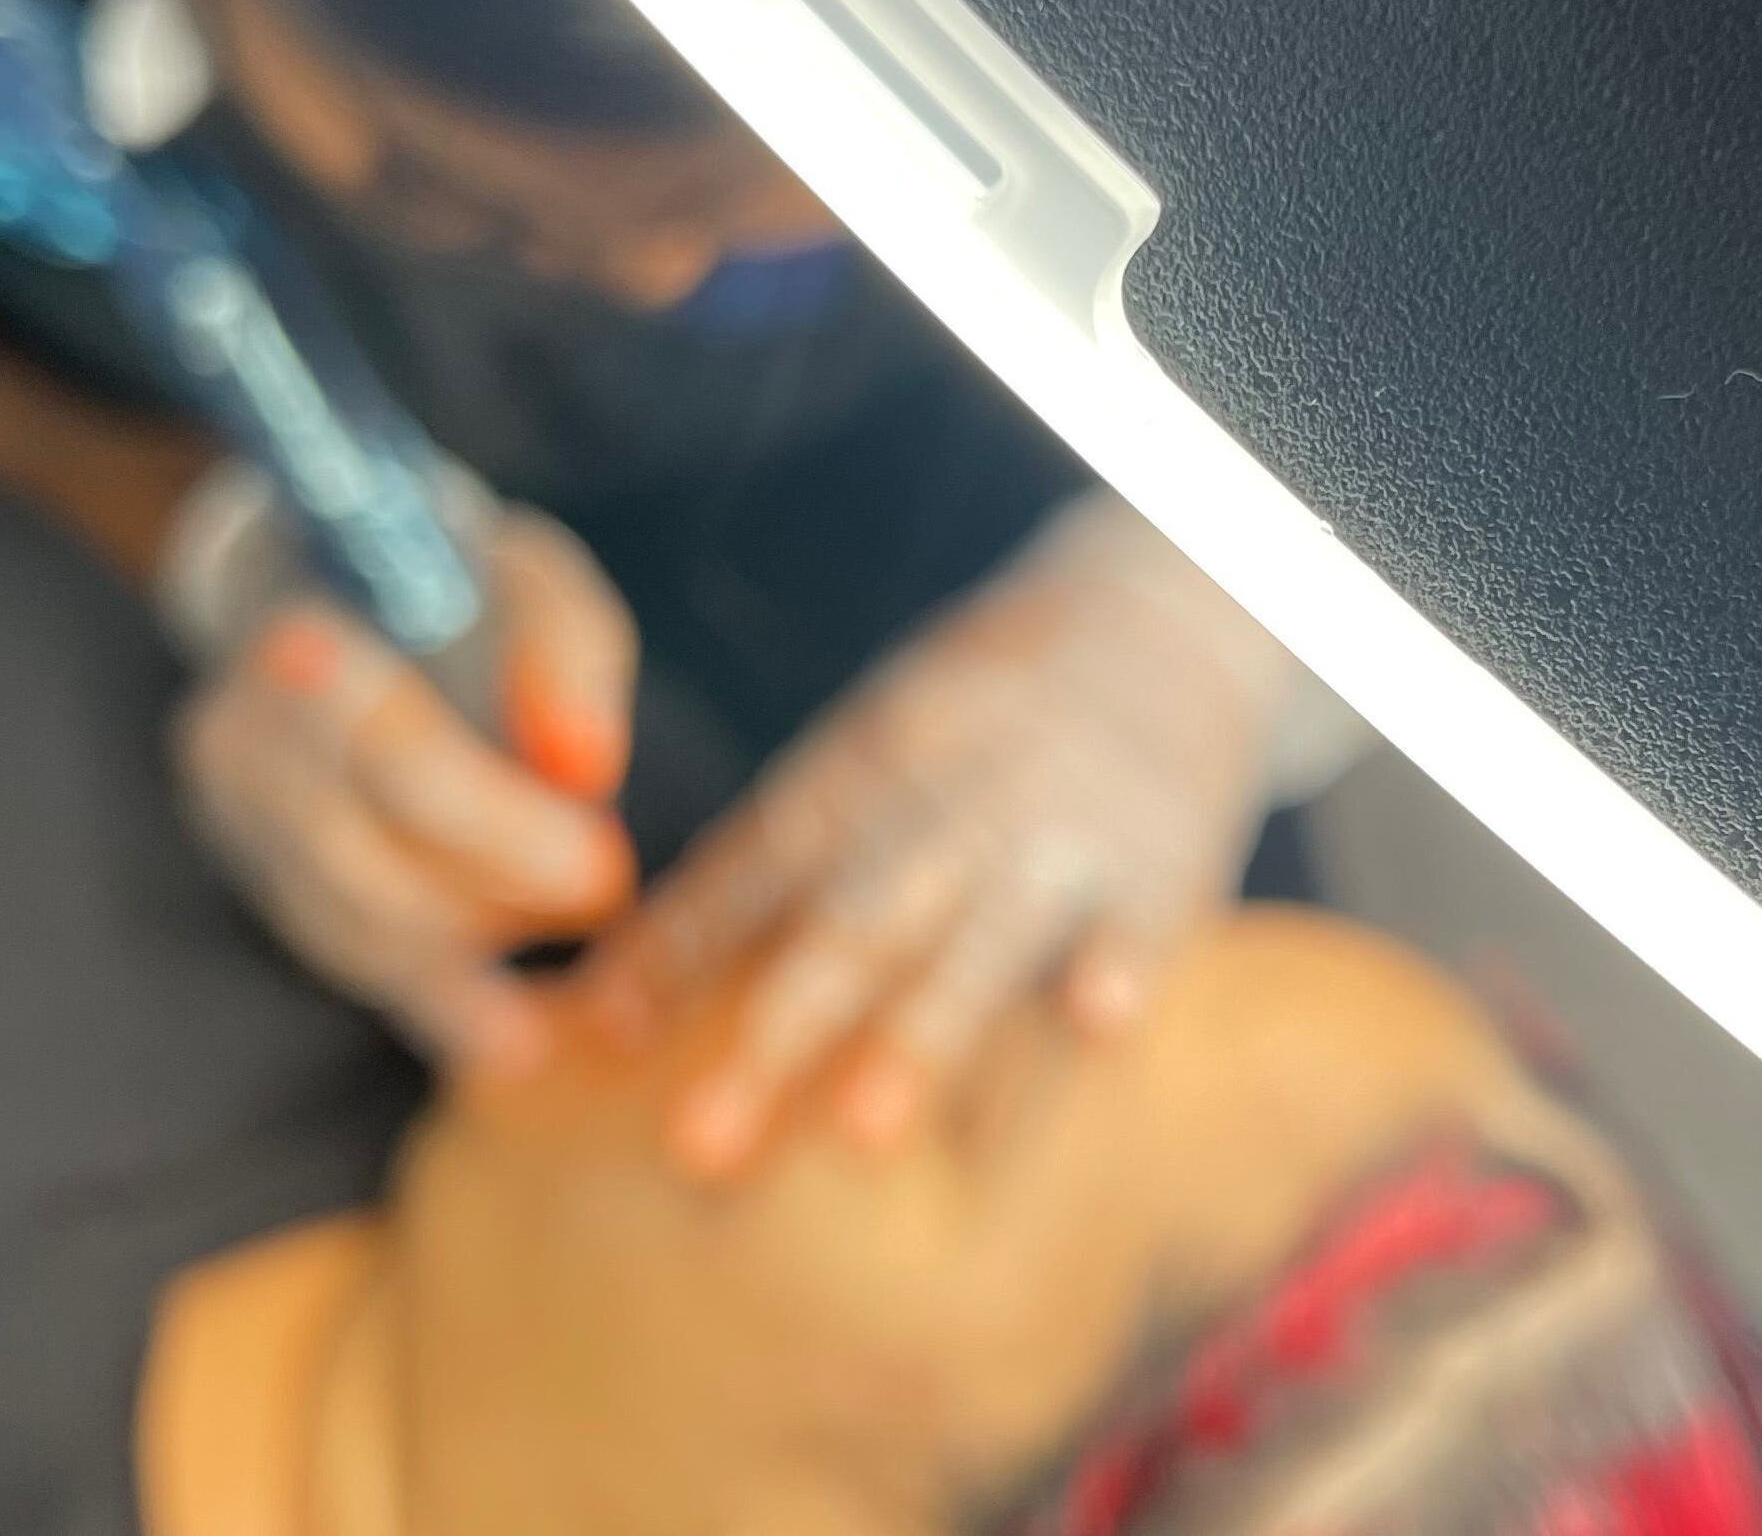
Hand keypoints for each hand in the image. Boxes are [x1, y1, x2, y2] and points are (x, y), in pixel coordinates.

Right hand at [174, 502, 638, 1070]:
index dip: (495, 819)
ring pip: (356, 927)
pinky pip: (362, 967)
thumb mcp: (526, 576)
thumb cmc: (462, 594)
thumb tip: (587, 766)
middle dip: (498, 883)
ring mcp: (248, 832)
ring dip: (480, 939)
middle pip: (360, 856)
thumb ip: (563, 652)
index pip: (382, 755)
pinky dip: (445, 1006)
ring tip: (583, 910)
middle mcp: (241, 747)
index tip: (596, 841)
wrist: (363, 600)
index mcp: (293, 647)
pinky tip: (516, 1040)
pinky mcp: (283, 892)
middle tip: (606, 881)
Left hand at [581, 493, 1301, 1174]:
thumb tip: (608, 1009)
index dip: (677, 948)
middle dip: (776, 1030)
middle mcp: (948, 795)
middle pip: (851, 919)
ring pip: (982, 932)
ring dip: (923, 1028)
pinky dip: (1116, 962)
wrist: (1166, 614)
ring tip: (863, 1134)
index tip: (594, 1038)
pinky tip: (1097, 1021)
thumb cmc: (981, 722)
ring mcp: (1058, 824)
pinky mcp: (1165, 854)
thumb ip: (766, 871)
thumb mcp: (868, 755)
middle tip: (698, 1147)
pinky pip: (1139, 915)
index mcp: (860, 766)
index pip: (755, 865)